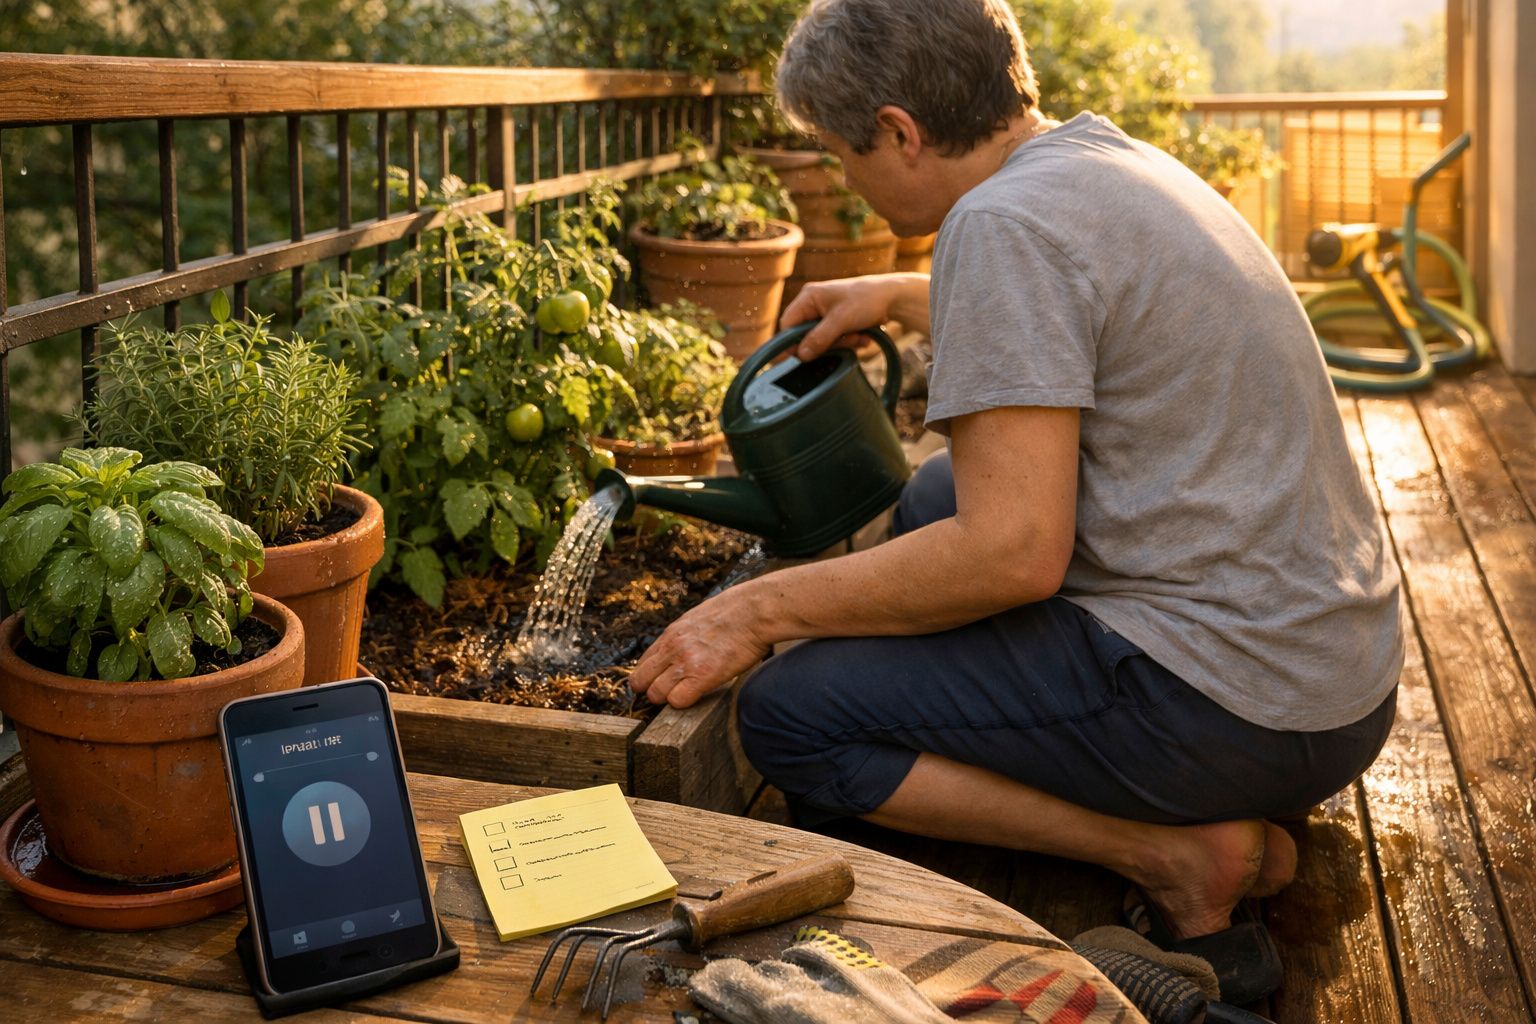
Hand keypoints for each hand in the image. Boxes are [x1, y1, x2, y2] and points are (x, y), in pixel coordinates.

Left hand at [629, 590, 772, 707]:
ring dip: (668, 698)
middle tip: (669, 693)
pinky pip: (678, 701)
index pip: (643, 664)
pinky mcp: (702, 676)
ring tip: (686, 694)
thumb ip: (683, 636)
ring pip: (656, 694)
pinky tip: (698, 695)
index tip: (661, 682)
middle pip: (641, 681)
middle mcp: (672, 648)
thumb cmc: (735, 613)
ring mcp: (685, 663)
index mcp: (671, 634)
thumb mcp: (697, 618)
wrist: (754, 612)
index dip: (650, 677)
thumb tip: (680, 649)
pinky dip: (684, 703)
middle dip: (652, 691)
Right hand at [779, 273, 925, 360]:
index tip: (801, 357)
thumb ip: (819, 339)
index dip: (792, 343)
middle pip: (805, 336)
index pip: (788, 325)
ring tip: (858, 336)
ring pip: (821, 340)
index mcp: (808, 297)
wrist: (893, 296)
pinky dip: (848, 341)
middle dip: (827, 343)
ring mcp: (824, 313)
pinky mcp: (836, 322)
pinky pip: (834, 340)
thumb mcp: (841, 321)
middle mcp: (813, 304)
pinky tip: (862, 335)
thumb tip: (800, 356)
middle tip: (846, 340)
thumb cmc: (866, 301)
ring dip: (841, 343)